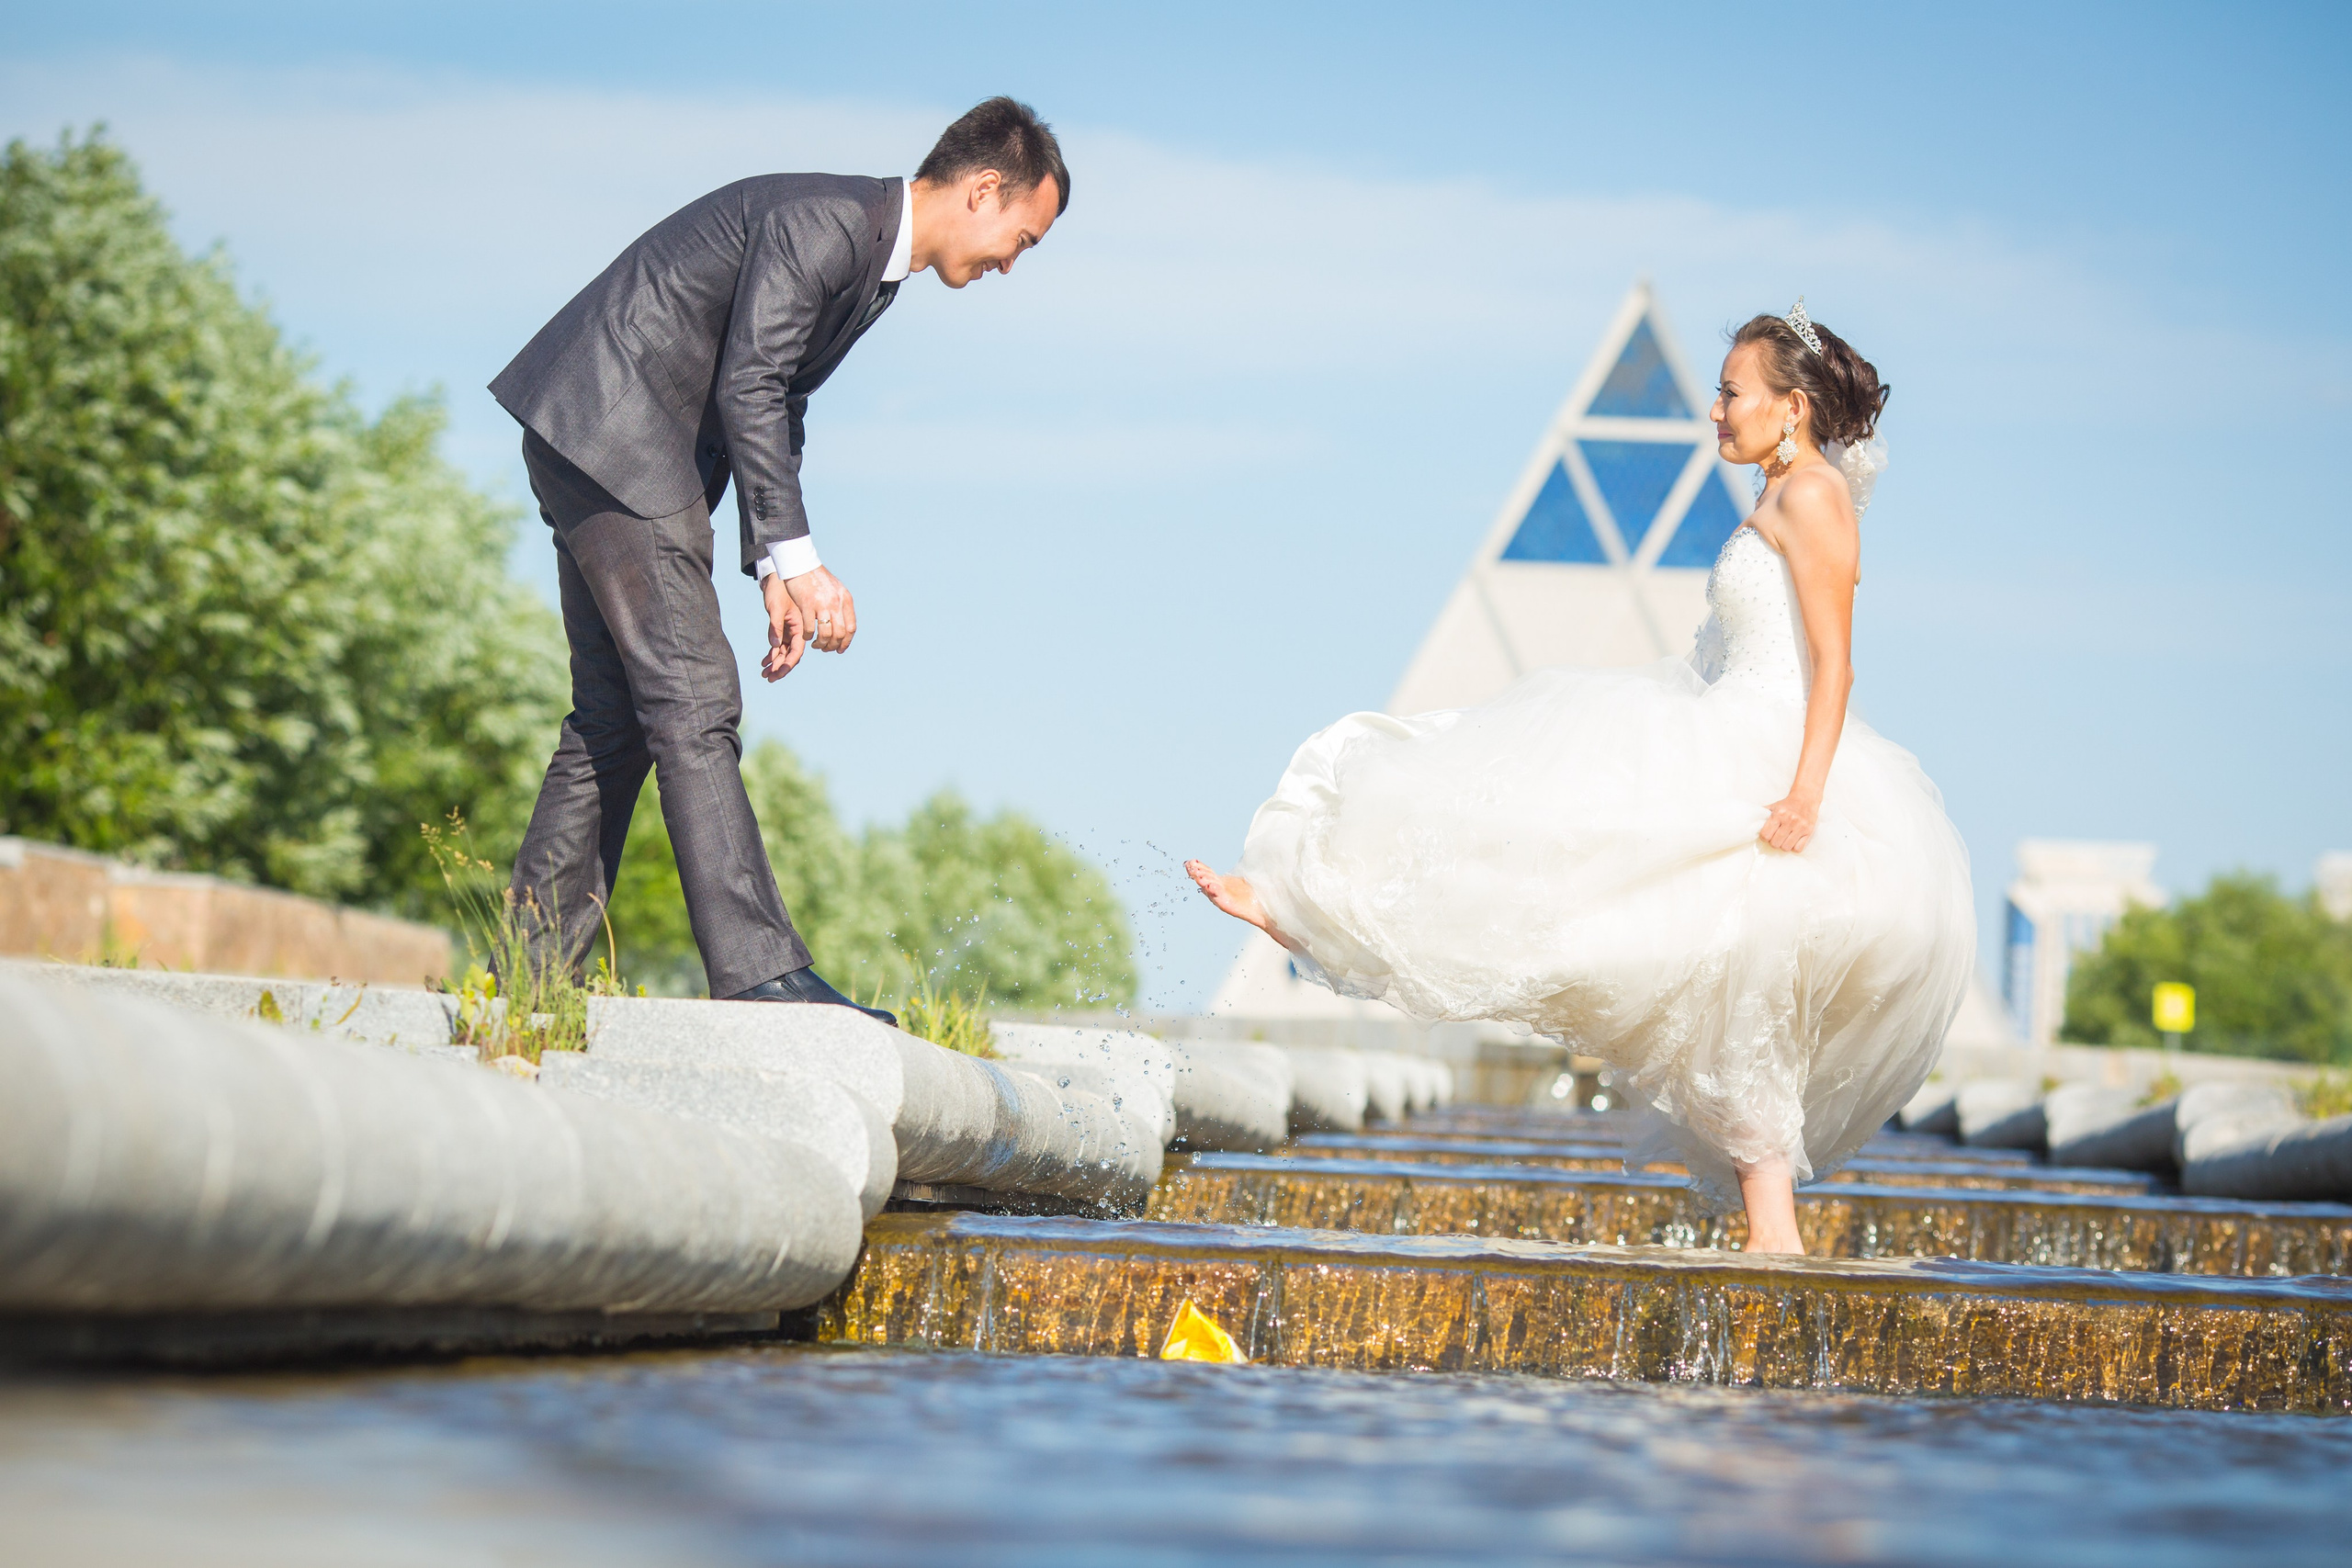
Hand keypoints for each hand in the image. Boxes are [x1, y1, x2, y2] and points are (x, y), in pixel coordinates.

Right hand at [760, 566, 856, 681]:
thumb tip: (845, 626)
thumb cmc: (817, 579)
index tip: (840, 649)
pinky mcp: (806, 605)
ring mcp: (821, 604)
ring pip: (825, 634)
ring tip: (816, 645)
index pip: (851, 628)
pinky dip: (808, 636)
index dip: (846, 642)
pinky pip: (809, 629)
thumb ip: (841, 605)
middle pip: (839, 634)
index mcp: (845, 599)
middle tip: (826, 649)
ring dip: (821, 644)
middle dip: (833, 646)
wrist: (801, 565)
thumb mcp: (835, 590)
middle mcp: (836, 603)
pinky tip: (806, 636)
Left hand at [760, 573, 804, 680]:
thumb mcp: (775, 608)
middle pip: (790, 655)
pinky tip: (763, 662)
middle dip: (780, 668)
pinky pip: (778, 645)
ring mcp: (789, 631)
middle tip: (768, 678)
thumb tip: (775, 645)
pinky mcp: (782, 628)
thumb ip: (775, 627)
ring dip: (774, 663)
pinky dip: (771, 654)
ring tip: (763, 674)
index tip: (778, 673)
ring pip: (783, 652)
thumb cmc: (777, 590)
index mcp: (799, 626)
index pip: (796, 651)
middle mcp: (796, 631)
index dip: (788, 663)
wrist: (775, 578)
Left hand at [1759, 790, 1819, 853]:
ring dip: (1783, 846)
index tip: (1766, 835)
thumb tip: (1751, 821)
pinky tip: (1793, 841)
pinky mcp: (1809, 832)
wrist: (1806, 798)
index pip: (1765, 835)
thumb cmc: (1787, 804)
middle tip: (1775, 837)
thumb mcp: (1773, 806)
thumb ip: (1762, 814)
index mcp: (1779, 814)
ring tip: (1784, 839)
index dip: (1764, 837)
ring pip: (1786, 848)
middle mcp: (1790, 820)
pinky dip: (1794, 847)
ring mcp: (1800, 827)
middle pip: (1775, 843)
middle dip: (1773, 842)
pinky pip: (1798, 849)